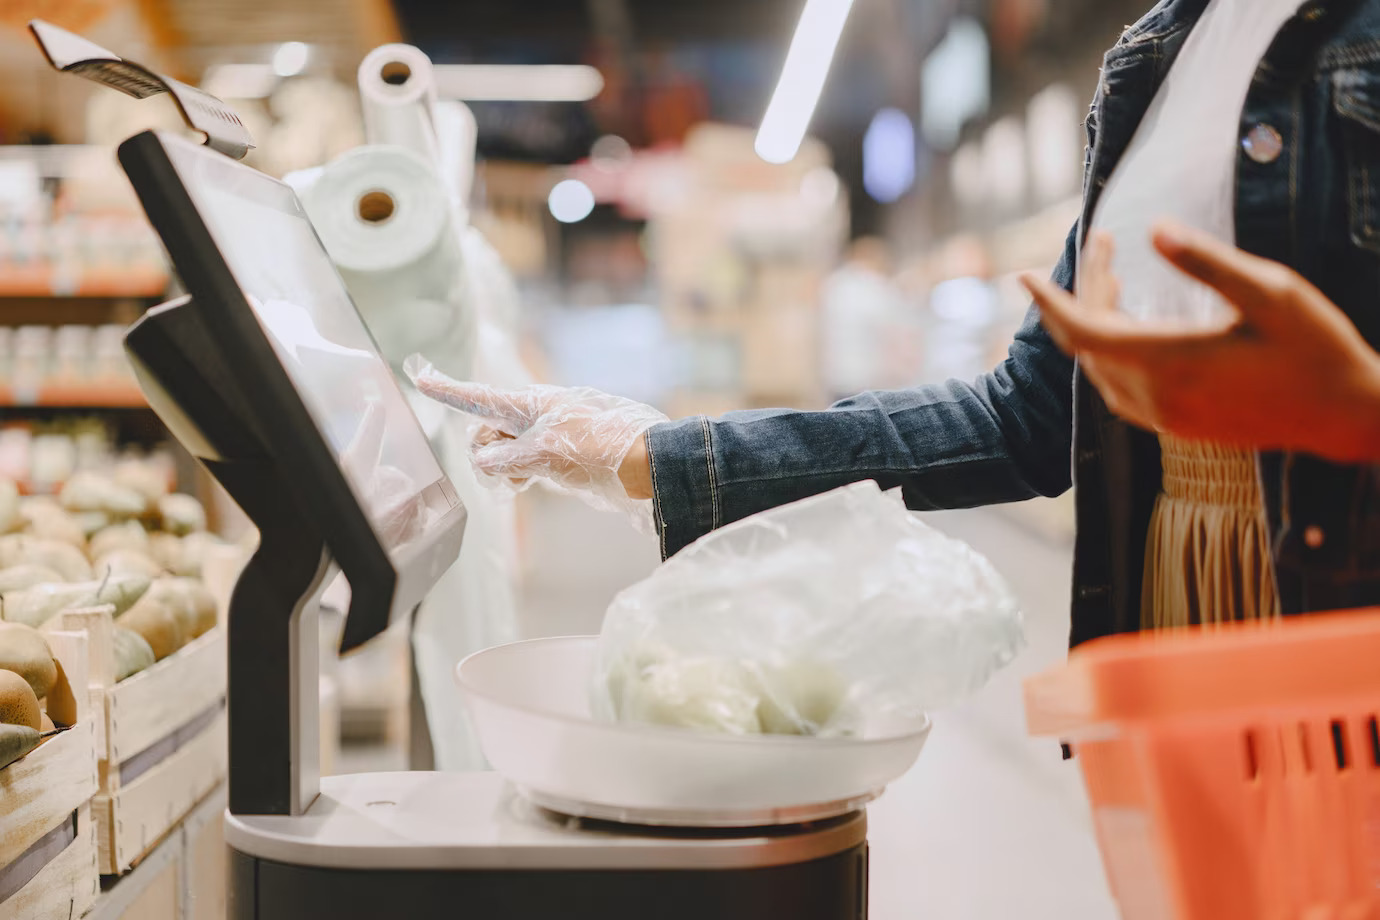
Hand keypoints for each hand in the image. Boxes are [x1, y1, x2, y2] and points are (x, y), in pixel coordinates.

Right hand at [405, 356, 665, 527]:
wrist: (645, 463)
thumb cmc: (598, 450)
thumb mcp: (543, 455)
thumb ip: (504, 459)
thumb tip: (483, 464)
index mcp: (530, 405)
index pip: (477, 398)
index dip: (446, 390)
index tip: (419, 375)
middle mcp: (534, 415)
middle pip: (486, 431)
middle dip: (485, 452)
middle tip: (509, 472)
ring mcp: (545, 434)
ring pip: (503, 450)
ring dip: (502, 468)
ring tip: (524, 480)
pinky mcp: (557, 453)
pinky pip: (521, 460)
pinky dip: (517, 473)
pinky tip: (529, 482)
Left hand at [1020, 222, 1379, 462]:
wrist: (1346, 416)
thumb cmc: (1316, 348)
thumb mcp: (1270, 292)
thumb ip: (1206, 262)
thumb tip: (1155, 230)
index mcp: (1171, 360)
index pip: (1083, 330)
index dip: (1048, 301)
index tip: (1022, 274)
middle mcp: (1156, 395)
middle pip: (1089, 343)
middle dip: (1083, 292)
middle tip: (1103, 245)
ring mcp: (1163, 416)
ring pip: (1101, 366)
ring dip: (1095, 321)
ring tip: (1113, 275)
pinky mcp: (1175, 425)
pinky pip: (1119, 386)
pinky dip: (1110, 351)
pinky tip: (1128, 323)